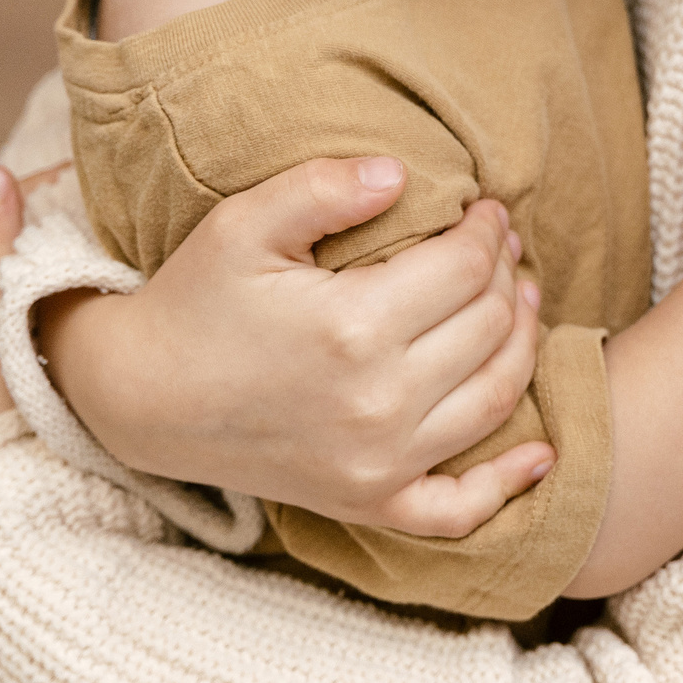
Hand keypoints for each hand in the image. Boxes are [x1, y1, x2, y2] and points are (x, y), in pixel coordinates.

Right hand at [38, 159, 551, 536]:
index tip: (485, 210)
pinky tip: (542, 451)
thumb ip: (323, 187)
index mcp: (352, 329)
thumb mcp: (243, 225)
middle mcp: (377, 404)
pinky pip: (459, 508)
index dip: (487, 230)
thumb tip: (402, 173)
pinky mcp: (368, 502)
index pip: (465, 268)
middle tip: (501, 247)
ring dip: (523, 343)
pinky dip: (508, 483)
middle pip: (489, 326)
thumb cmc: (195, 300)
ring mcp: (378, 463)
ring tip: (519, 300)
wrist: (140, 398)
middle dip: (507, 274)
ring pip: (496, 397)